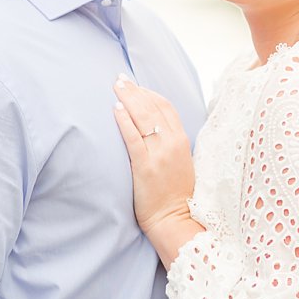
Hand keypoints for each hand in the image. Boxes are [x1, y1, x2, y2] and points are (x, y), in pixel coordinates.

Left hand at [111, 75, 199, 262]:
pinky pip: (133, 138)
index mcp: (183, 141)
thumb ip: (171, 144)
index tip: (136, 85)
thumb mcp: (181, 163)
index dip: (150, 93)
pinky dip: (124, 121)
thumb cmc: (175, 194)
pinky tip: (115, 110)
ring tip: (116, 87)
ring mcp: (160, 154)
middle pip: (154, 107)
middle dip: (136, 90)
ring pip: (144, 118)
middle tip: (120, 79)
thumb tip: (153, 128)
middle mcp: (173, 143)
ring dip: (129, 98)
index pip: (166, 107)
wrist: (175, 219)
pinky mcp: (145, 167)